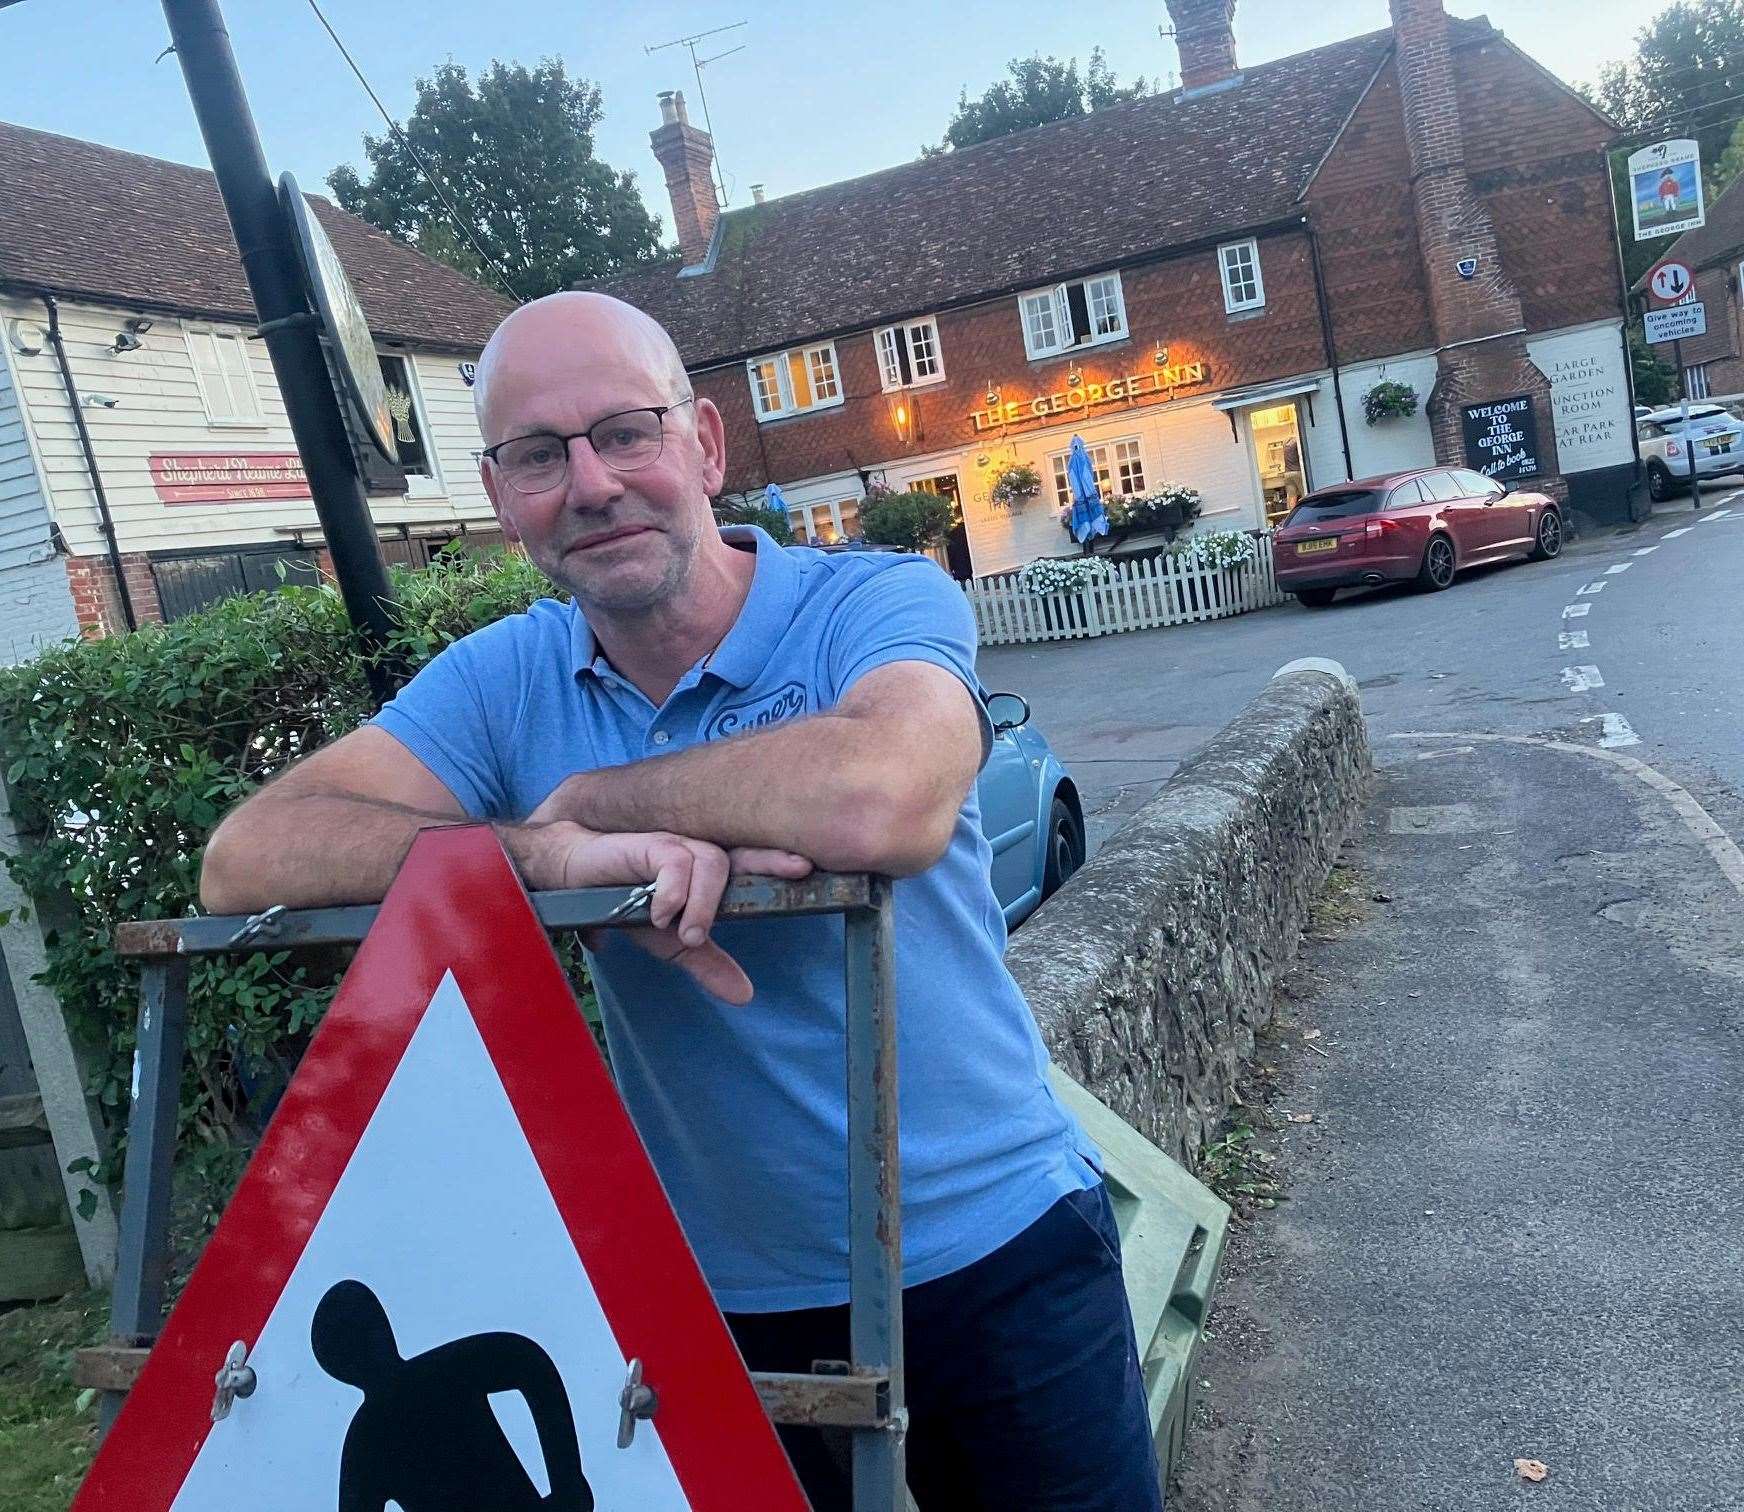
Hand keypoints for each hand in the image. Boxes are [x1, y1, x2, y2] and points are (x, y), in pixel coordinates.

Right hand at [507, 822, 811, 1002]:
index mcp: (707, 873)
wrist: (565, 881)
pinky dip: (674, 892)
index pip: (752, 865)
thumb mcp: (668, 941)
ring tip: (688, 934)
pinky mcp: (648, 842)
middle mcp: (698, 853)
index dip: (779, 865)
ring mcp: (675, 844)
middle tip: (799, 869)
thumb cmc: (620, 900)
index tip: (810, 869)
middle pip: (744, 852)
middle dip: (772, 860)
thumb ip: (706, 962)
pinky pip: (676, 861)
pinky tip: (660, 913)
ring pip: (713, 862)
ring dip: (705, 903)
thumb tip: (746, 995)